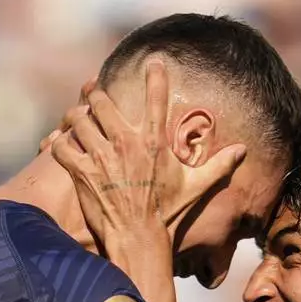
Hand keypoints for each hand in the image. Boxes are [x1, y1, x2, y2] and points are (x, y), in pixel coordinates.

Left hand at [49, 61, 246, 259]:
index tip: (154, 62)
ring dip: (75, 119)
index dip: (156, 75)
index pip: (157, 98)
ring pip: (78, 119)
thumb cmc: (167, 214)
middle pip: (102, 100)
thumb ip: (218, 166)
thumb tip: (243, 151)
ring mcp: (102, 156)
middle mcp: (126, 143)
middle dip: (96, 95)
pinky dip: (57, 144)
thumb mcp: (195, 187)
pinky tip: (60, 146)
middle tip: (94, 95)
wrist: (138, 239)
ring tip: (77, 122)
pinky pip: (61, 146)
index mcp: (154, 142)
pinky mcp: (83, 172)